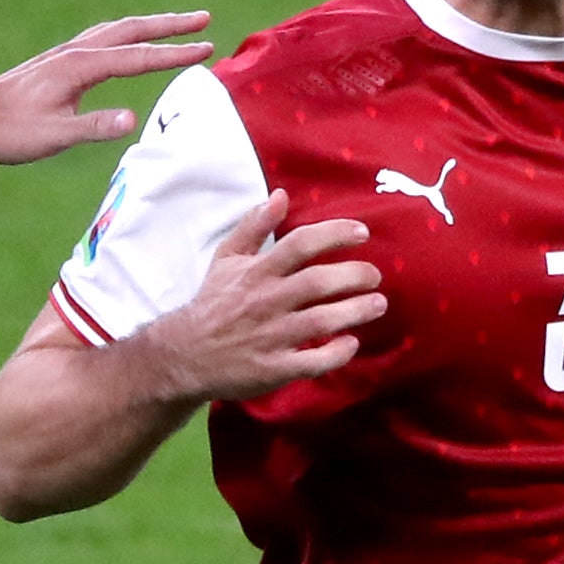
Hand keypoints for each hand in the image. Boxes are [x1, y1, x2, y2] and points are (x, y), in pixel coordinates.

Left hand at [0, 11, 214, 162]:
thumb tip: (132, 118)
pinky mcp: (59, 61)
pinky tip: (128, 40)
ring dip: (149, 25)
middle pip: (132, 30)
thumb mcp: (55, 136)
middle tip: (205, 19)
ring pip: (117, 29)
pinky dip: (126, 33)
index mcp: (80, 67)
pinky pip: (103, 37)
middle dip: (170, 25)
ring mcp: (66, 53)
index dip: (174, 54)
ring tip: (177, 24)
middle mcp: (76, 52)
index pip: (138, 57)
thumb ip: (94, 127)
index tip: (207, 49)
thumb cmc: (11, 132)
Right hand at [150, 193, 383, 398]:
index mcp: (257, 271)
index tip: (363, 233)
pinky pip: (311, 362)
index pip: (300, 244)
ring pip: (320, 321)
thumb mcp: (227, 258)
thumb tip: (280, 195)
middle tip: (376, 276)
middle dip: (353, 276)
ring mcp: (270, 336)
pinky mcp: (272, 368)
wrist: (185, 353)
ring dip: (354, 312)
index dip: (335, 234)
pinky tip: (352, 344)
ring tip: (378, 304)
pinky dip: (335, 353)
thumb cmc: (214, 302)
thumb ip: (254, 226)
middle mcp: (266, 301)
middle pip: (316, 282)